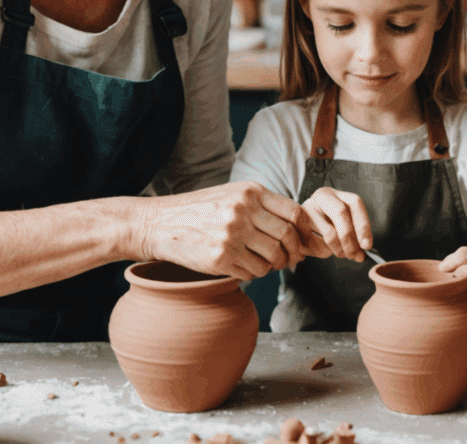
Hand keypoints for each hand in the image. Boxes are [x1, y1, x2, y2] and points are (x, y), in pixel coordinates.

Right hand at [137, 181, 314, 280]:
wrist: (160, 223)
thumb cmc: (202, 210)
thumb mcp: (234, 195)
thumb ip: (264, 207)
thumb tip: (300, 232)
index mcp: (250, 192)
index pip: (294, 212)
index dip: (306, 231)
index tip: (305, 241)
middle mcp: (242, 211)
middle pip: (287, 237)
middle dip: (293, 252)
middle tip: (290, 259)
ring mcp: (231, 235)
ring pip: (272, 258)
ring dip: (273, 265)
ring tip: (263, 263)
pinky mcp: (219, 258)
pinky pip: (253, 272)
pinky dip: (254, 273)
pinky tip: (244, 267)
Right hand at [301, 186, 372, 261]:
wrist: (299, 226)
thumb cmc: (328, 226)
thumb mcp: (342, 224)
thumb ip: (354, 234)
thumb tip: (362, 254)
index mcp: (338, 194)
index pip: (355, 202)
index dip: (363, 225)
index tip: (367, 246)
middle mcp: (322, 196)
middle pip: (341, 212)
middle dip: (350, 239)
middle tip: (355, 256)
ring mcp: (307, 207)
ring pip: (329, 232)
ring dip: (338, 249)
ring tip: (341, 254)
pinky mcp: (296, 224)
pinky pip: (314, 243)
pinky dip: (322, 253)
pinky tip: (325, 252)